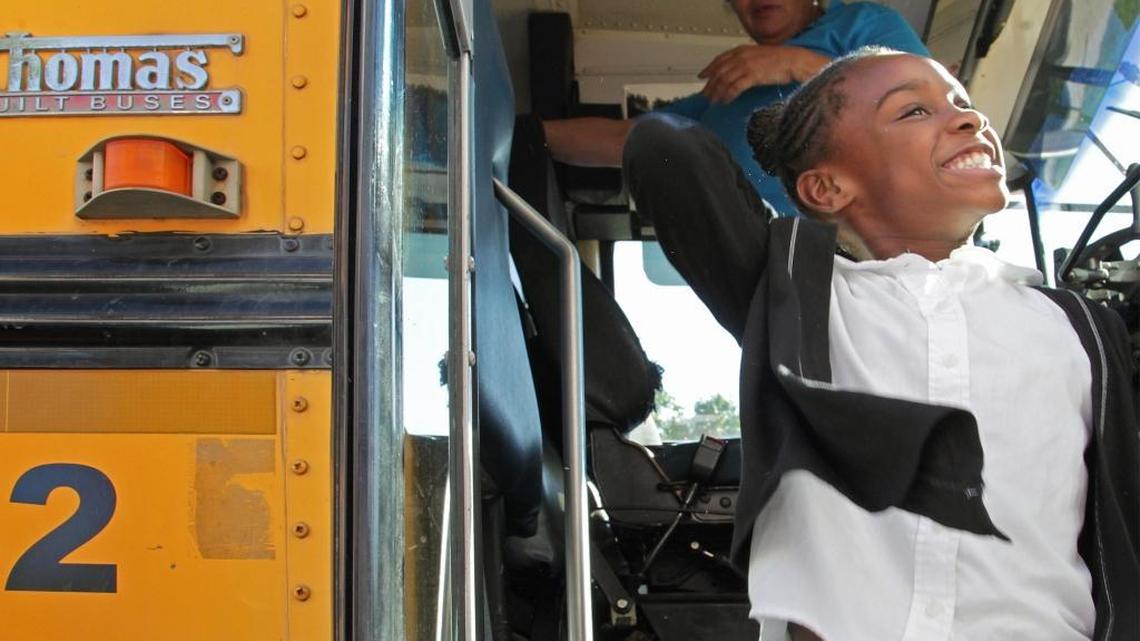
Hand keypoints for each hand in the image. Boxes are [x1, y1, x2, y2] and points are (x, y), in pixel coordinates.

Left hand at [698, 45, 829, 103]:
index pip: (719, 60)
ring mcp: (746, 66)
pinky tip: (725, 101)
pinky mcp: (752, 76)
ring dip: (717, 92)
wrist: (793, 61)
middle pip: (719, 72)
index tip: (701, 76)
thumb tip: (735, 71)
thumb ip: (745, 61)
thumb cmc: (780, 60)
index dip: (709, 69)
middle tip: (705, 95)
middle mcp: (741, 57)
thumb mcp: (758, 55)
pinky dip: (728, 95)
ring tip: (714, 101)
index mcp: (742, 50)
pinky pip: (735, 87)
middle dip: (711, 85)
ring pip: (725, 81)